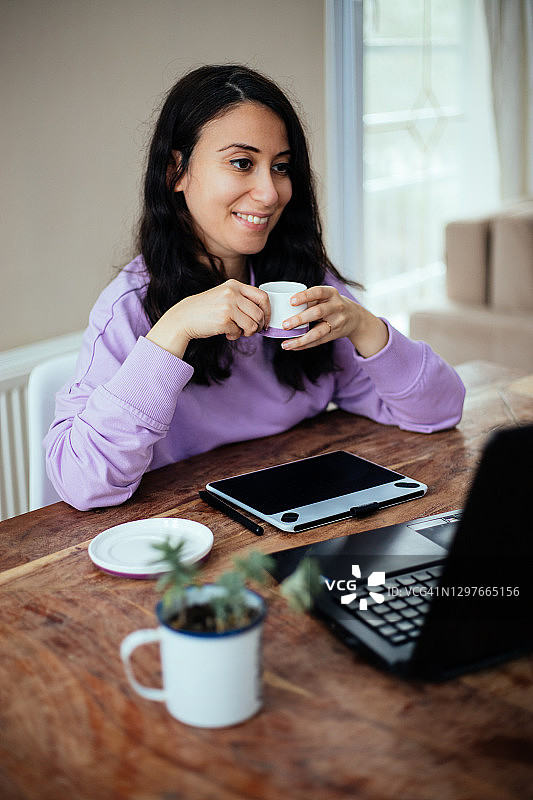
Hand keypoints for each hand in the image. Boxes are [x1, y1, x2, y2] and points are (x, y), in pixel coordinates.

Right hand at [146, 280, 270, 357]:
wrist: (184, 317)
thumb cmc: (206, 309)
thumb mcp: (224, 295)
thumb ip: (242, 299)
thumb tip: (264, 313)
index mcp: (234, 285)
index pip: (262, 297)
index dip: (268, 311)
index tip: (265, 321)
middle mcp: (232, 293)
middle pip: (259, 313)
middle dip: (258, 326)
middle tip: (251, 331)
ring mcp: (228, 306)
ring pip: (252, 325)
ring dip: (248, 332)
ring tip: (238, 332)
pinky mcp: (224, 320)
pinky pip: (239, 332)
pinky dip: (235, 336)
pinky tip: (227, 334)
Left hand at [280, 285, 388, 357]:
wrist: (355, 317)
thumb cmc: (332, 304)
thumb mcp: (326, 296)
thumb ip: (309, 299)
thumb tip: (283, 306)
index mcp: (331, 293)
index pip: (318, 292)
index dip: (304, 296)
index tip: (290, 301)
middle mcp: (336, 307)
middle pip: (317, 313)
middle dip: (299, 319)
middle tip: (284, 325)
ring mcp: (337, 322)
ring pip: (317, 332)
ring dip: (300, 339)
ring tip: (285, 344)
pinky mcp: (334, 334)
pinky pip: (318, 341)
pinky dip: (304, 345)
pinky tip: (292, 347)